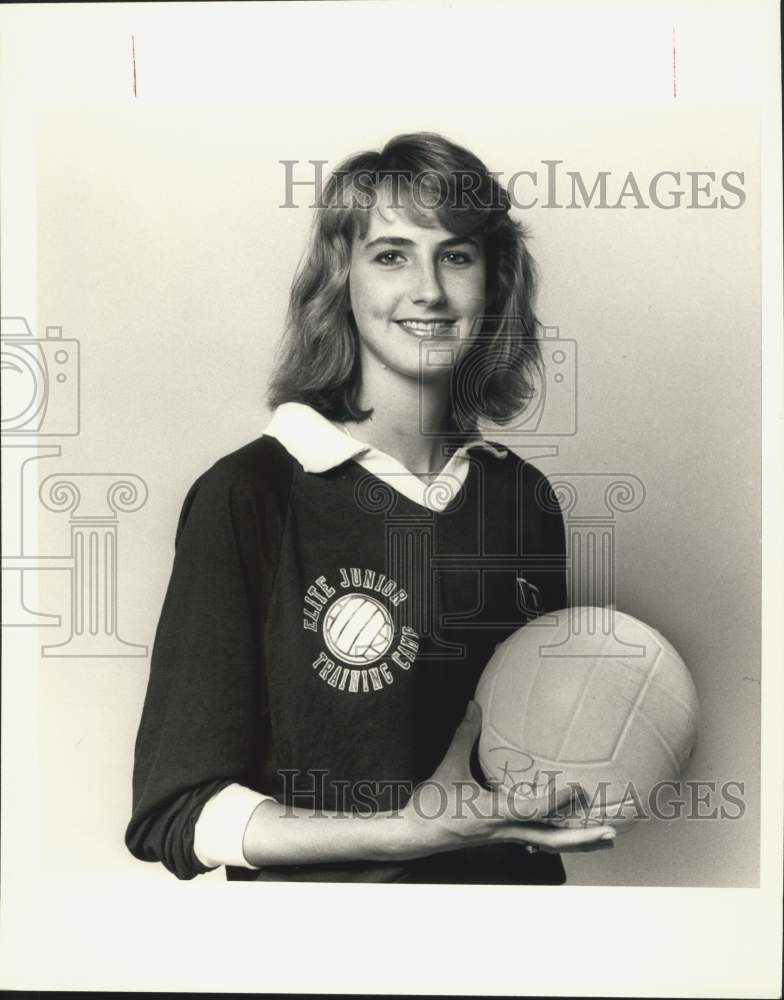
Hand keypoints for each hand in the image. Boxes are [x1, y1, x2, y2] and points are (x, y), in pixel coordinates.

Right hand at [398, 700, 616, 858]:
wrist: (416, 837)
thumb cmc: (431, 806)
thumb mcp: (447, 768)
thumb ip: (463, 737)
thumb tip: (475, 706)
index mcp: (493, 814)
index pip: (530, 810)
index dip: (554, 801)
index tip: (576, 789)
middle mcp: (505, 830)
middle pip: (552, 840)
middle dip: (583, 838)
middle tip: (612, 832)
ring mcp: (507, 837)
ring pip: (549, 843)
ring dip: (578, 840)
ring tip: (607, 835)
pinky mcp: (504, 837)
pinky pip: (538, 837)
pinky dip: (559, 835)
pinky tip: (572, 830)